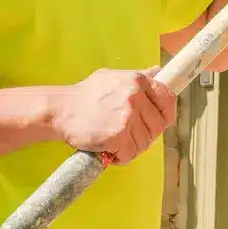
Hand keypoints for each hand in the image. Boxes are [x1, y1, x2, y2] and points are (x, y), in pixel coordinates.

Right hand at [51, 67, 175, 164]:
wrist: (61, 110)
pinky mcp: (119, 136)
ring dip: (133, 147)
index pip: (167, 98)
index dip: (166, 113)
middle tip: (130, 136)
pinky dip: (121, 157)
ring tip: (117, 143)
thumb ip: (138, 76)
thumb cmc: (85, 95)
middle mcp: (136, 97)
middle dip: (146, 135)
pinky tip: (110, 151)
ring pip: (145, 142)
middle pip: (158, 125)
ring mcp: (128, 117)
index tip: (159, 121)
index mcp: (137, 81)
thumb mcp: (113, 77)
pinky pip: (130, 154)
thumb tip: (158, 71)